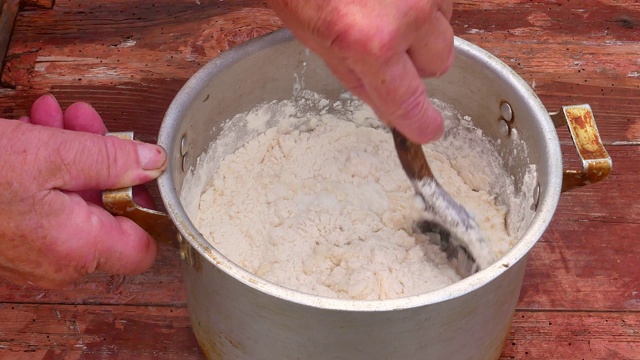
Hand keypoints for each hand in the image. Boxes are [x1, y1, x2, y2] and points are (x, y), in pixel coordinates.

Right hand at [0, 94, 166, 287]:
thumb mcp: (51, 153)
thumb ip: (111, 160)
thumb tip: (152, 164)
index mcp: (79, 249)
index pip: (143, 246)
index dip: (148, 206)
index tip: (142, 171)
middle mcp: (58, 261)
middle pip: (106, 214)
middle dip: (102, 162)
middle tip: (90, 124)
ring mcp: (32, 254)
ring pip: (72, 203)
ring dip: (71, 155)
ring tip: (56, 117)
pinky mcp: (10, 240)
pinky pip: (42, 206)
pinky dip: (43, 169)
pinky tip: (31, 131)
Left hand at [267, 0, 453, 143]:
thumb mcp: (316, 39)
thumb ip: (358, 75)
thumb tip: (391, 105)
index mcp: (370, 41)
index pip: (409, 101)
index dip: (420, 121)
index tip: (427, 128)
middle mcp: (407, 12)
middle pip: (440, 62)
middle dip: (418, 59)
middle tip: (388, 43)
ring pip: (445, 24)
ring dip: (421, 21)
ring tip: (382, 2)